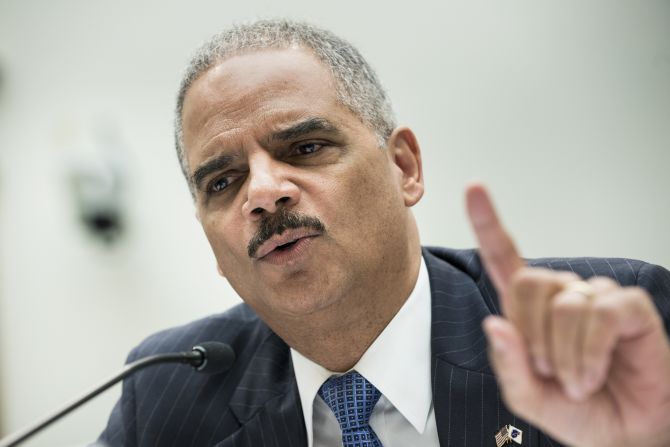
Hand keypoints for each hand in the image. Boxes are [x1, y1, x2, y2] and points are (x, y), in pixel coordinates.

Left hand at [465, 183, 669, 446]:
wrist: (622, 434)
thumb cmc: (576, 409)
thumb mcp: (527, 396)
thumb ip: (507, 364)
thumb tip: (494, 323)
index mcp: (529, 310)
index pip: (504, 257)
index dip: (488, 223)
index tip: (474, 188)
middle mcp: (561, 295)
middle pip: (528, 282)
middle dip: (531, 335)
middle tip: (546, 370)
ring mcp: (595, 297)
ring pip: (563, 303)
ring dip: (562, 354)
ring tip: (574, 380)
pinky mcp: (628, 307)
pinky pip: (599, 313)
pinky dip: (589, 353)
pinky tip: (592, 373)